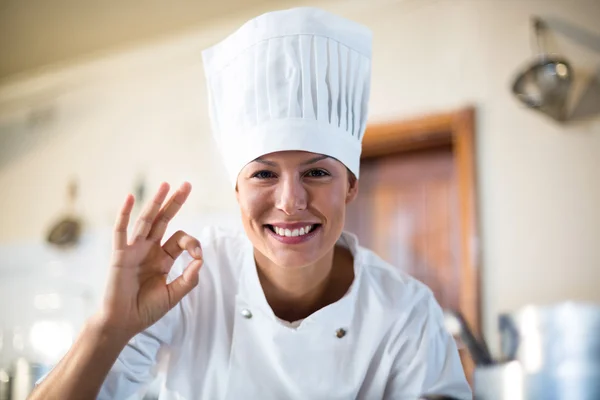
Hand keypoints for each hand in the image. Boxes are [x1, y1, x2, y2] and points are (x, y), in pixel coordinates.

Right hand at [97, 182, 202, 339]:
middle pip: (164, 220)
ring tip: (165, 184)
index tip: (197, 256)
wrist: (123, 323)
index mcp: (163, 258)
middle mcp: (149, 250)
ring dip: (156, 202)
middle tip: (187, 184)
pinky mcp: (120, 255)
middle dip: (175, 202)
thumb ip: (188, 279)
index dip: (192, 243)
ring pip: (146, 221)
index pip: (180, 239)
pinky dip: (124, 214)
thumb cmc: (146, 310)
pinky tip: (129, 198)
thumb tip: (200, 260)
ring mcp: (134, 250)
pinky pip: (121, 231)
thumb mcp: (174, 295)